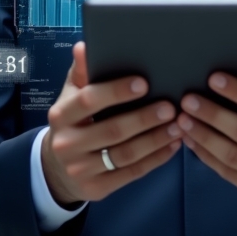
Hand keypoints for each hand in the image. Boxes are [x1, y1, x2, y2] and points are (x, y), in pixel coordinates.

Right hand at [41, 42, 182, 205]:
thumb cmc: (74, 121)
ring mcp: (81, 169)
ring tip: (178, 125)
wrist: (57, 167)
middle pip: (112, 130)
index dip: (116, 91)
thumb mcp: (72, 95)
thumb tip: (84, 46)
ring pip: (125, 154)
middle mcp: (67, 144)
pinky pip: (132, 173)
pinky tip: (173, 145)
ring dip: (156, 139)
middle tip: (171, 107)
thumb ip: (82, 72)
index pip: (89, 100)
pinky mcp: (96, 189)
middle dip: (144, 118)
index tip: (144, 83)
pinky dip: (156, 159)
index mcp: (61, 115)